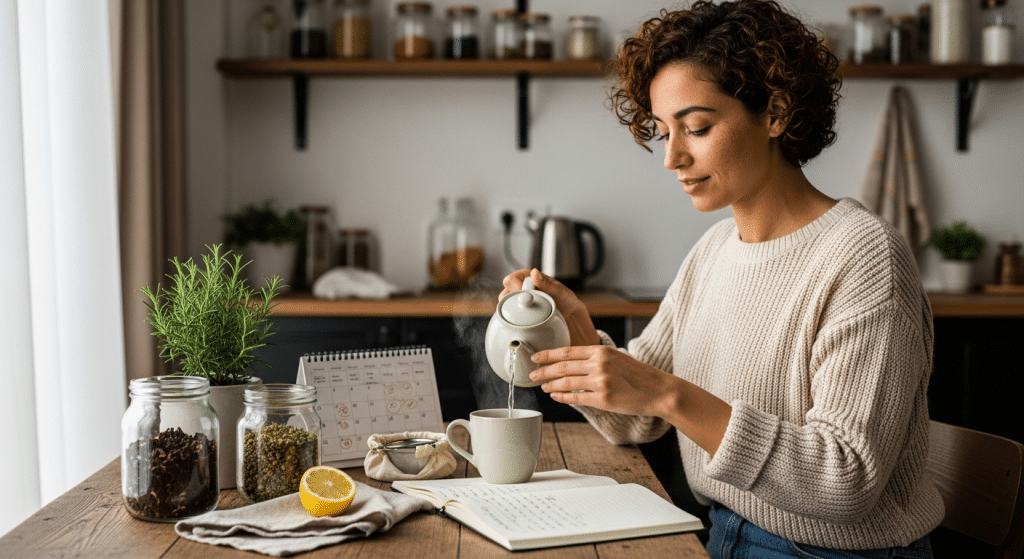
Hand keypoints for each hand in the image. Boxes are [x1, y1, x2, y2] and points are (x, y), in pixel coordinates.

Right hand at [500, 268, 583, 315]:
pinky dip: (516, 319)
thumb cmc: (564, 298)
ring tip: (529, 314)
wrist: (569, 314)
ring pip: (505, 306)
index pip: (511, 280)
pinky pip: (511, 316)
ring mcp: (519, 301)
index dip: (515, 288)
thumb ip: (545, 283)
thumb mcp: (558, 290)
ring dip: (514, 310)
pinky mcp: (520, 313)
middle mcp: (520, 288)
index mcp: (527, 277)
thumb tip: (534, 273)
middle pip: (505, 294)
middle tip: (527, 307)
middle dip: (512, 301)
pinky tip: (525, 322)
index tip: (526, 296)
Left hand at [529, 345, 677, 417]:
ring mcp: (601, 382)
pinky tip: (555, 396)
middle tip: (532, 375)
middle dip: (543, 371)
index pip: (567, 351)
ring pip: (566, 382)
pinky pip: (576, 398)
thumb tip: (570, 363)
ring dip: (550, 384)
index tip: (535, 357)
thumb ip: (595, 358)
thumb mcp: (616, 358)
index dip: (548, 354)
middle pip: (562, 366)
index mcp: (601, 351)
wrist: (658, 390)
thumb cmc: (638, 375)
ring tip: (542, 386)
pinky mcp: (603, 399)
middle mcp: (599, 364)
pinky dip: (562, 397)